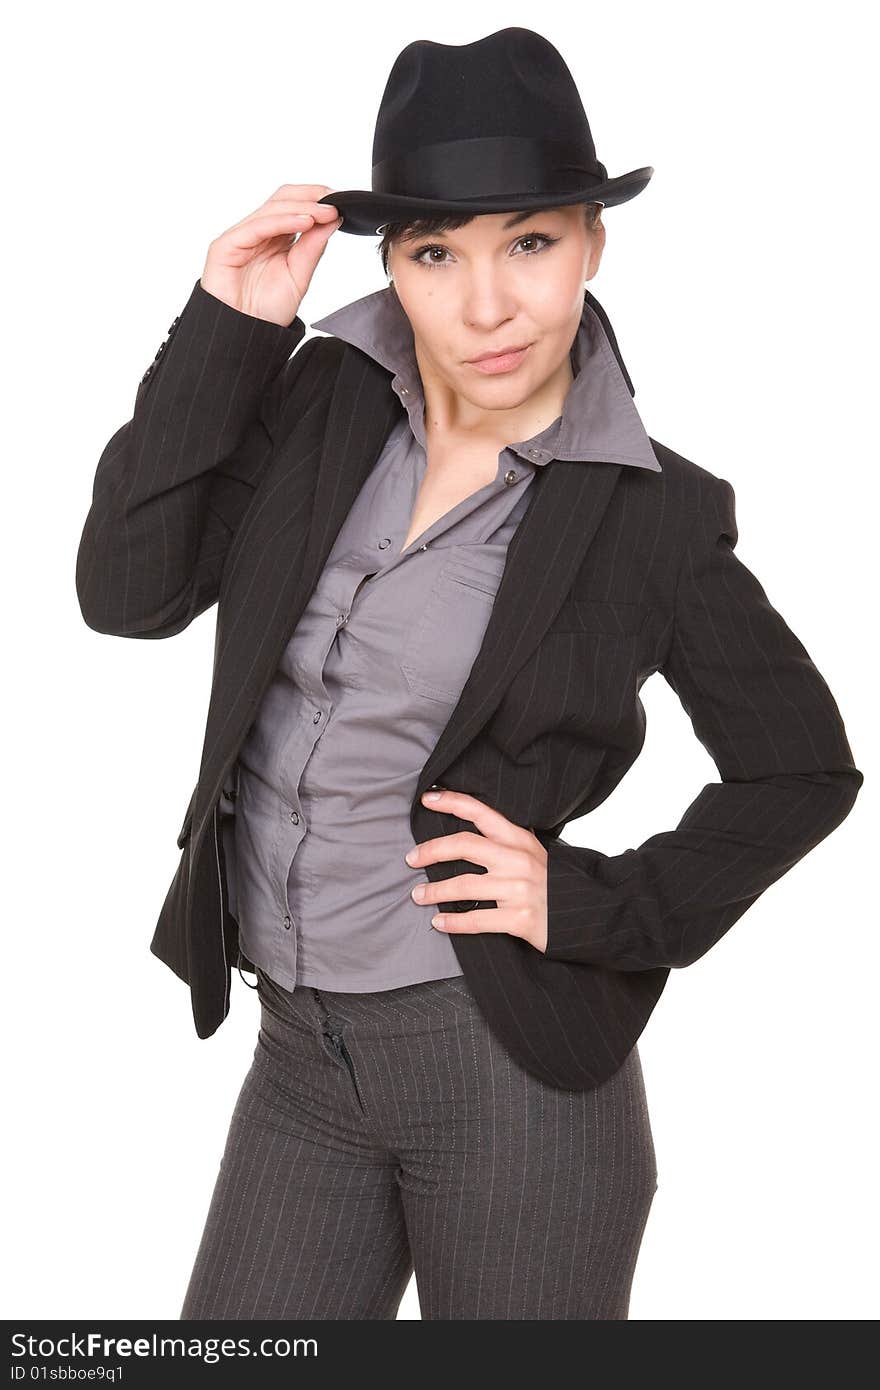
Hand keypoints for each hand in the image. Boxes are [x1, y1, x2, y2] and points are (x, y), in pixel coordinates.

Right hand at [201, 183, 343, 326]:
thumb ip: (313, 249)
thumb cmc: (266, 311)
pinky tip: (306, 221)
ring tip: (326, 212)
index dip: (316, 199)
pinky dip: (283, 221)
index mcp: (274, 238)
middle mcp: (257, 232)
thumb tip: (332, 220)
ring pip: (272, 209)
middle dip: (311, 196)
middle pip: (282, 199)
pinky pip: (257, 226)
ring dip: (302, 207)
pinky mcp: (226, 245)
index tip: (342, 201)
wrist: (246, 336)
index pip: (294, 206)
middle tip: (336, 199)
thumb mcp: (299, 277)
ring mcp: (240, 236)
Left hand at [406, 788, 547, 951]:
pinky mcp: (520, 919)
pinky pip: (476, 920)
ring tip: (418, 895)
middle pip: (464, 845)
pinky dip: (452, 922)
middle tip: (411, 859)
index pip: (481, 813)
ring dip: (434, 891)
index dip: (452, 802)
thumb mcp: (535, 854)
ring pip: (463, 885)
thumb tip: (470, 832)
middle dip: (431, 850)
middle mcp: (518, 860)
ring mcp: (519, 890)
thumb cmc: (554, 885)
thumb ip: (507, 843)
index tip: (427, 799)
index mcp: (520, 840)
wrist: (586, 916)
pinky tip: (438, 922)